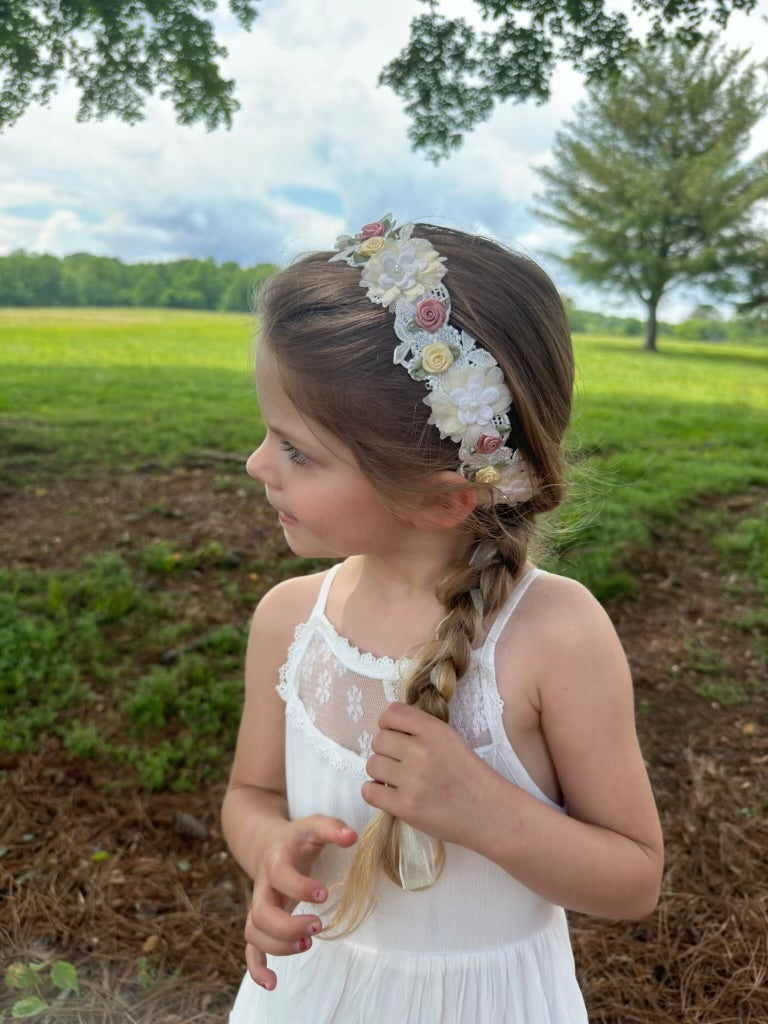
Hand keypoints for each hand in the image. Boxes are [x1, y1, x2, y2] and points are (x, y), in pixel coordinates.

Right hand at [244, 814, 356, 989]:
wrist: (267, 843)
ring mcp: (259, 905)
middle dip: (288, 925)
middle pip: (261, 913)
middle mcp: (263, 886)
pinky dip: (257, 968)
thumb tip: (353, 836)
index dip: (300, 887)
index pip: (280, 875)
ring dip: (278, 945)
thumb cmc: (298, 838)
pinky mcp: (260, 922)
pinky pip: (250, 948)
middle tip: (318, 925)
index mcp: (276, 861)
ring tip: (308, 943)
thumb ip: (332, 828)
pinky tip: (273, 983)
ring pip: (254, 932)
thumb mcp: (314, 826)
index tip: (324, 893)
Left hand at [362, 702, 494, 846]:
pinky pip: (370, 791)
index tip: (396, 737)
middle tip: (398, 763)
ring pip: (372, 764)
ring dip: (380, 772)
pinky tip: (389, 794)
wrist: (490, 813)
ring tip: (396, 780)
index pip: (391, 713)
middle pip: (378, 740)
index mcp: (434, 730)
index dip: (388, 725)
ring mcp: (414, 780)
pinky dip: (374, 791)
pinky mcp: (407, 807)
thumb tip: (387, 729)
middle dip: (384, 751)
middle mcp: (422, 751)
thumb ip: (421, 730)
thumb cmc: (469, 776)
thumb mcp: (451, 739)